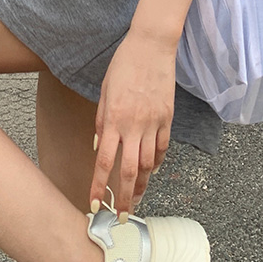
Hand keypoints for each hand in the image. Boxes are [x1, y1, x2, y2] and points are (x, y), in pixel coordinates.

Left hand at [90, 31, 174, 217]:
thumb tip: (99, 144)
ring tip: (136, 197)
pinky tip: (151, 170)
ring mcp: (154, 122)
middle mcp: (134, 124)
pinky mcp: (168, 117)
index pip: (104, 161)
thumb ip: (102, 119)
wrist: (151, 45)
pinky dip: (157, 162)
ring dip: (141, 184)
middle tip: (122, 216)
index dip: (98, 186)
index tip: (94, 204)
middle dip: (124, 198)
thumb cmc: (124, 63)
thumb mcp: (105, 89)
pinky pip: (163, 147)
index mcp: (114, 118)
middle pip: (128, 171)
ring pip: (148, 163)